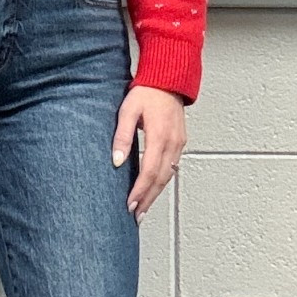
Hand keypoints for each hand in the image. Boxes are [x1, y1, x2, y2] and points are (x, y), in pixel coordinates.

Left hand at [112, 85, 186, 221]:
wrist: (168, 80)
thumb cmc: (147, 92)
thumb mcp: (127, 110)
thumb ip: (122, 136)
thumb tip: (116, 161)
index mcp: (159, 136)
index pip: (149, 171)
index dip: (140, 191)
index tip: (130, 205)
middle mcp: (172, 143)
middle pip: (160, 179)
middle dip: (147, 199)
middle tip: (136, 215)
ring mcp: (178, 144)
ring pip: (168, 176)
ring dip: (155, 194)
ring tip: (143, 209)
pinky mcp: (179, 143)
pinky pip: (172, 168)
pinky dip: (162, 182)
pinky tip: (153, 189)